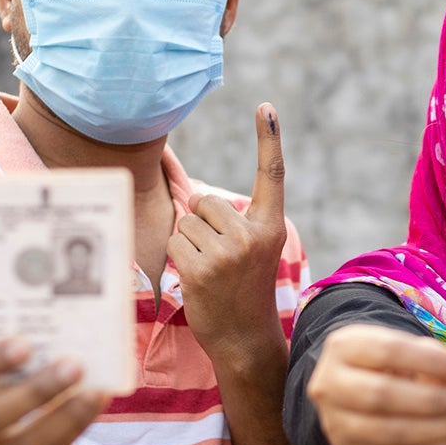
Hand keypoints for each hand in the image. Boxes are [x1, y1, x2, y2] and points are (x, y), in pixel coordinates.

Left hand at [168, 103, 287, 358]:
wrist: (245, 339)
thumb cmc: (245, 290)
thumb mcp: (255, 250)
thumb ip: (235, 221)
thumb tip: (193, 197)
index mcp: (271, 226)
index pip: (271, 175)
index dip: (268, 139)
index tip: (266, 106)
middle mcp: (252, 234)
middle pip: (206, 201)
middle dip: (202, 223)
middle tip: (220, 257)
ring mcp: (226, 252)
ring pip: (185, 222)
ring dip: (188, 243)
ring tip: (210, 271)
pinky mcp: (199, 268)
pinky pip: (173, 242)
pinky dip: (178, 258)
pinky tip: (198, 281)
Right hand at [307, 323, 445, 444]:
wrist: (352, 400)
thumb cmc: (387, 366)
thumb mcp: (405, 351)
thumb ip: (434, 356)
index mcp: (344, 347)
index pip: (388, 351)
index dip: (431, 362)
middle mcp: (331, 386)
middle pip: (384, 395)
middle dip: (434, 400)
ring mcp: (339, 426)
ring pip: (395, 432)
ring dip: (445, 428)